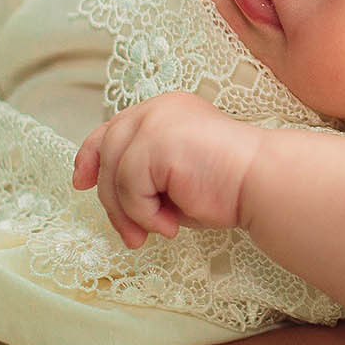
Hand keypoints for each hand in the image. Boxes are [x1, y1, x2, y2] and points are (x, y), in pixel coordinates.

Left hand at [72, 92, 263, 246]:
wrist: (262, 182)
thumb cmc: (228, 186)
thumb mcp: (174, 178)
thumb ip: (144, 175)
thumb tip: (111, 198)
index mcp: (165, 110)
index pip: (113, 128)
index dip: (91, 156)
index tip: (82, 182)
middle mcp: (157, 108)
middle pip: (107, 151)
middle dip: (111, 199)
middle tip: (131, 236)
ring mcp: (155, 121)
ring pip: (114, 173)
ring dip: (131, 213)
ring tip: (158, 231)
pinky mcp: (156, 141)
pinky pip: (129, 187)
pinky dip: (145, 214)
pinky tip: (171, 223)